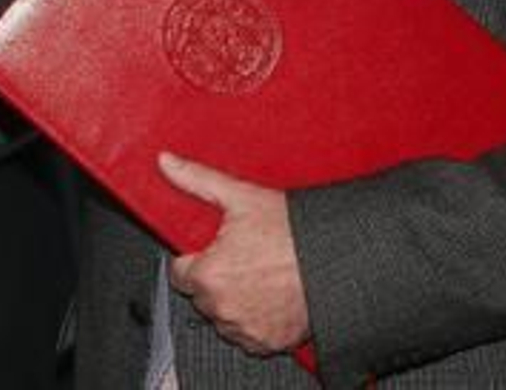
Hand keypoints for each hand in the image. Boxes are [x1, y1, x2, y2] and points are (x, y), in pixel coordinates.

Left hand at [161, 152, 311, 355]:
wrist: (340, 258)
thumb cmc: (293, 231)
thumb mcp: (240, 197)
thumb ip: (196, 180)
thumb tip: (165, 162)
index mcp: (209, 275)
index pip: (180, 273)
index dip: (195, 258)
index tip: (212, 250)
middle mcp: (224, 308)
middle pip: (202, 296)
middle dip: (215, 279)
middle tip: (240, 259)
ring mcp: (248, 329)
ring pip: (224, 317)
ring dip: (233, 302)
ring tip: (257, 277)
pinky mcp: (270, 342)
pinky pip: (249, 336)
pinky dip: (255, 322)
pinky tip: (270, 297)